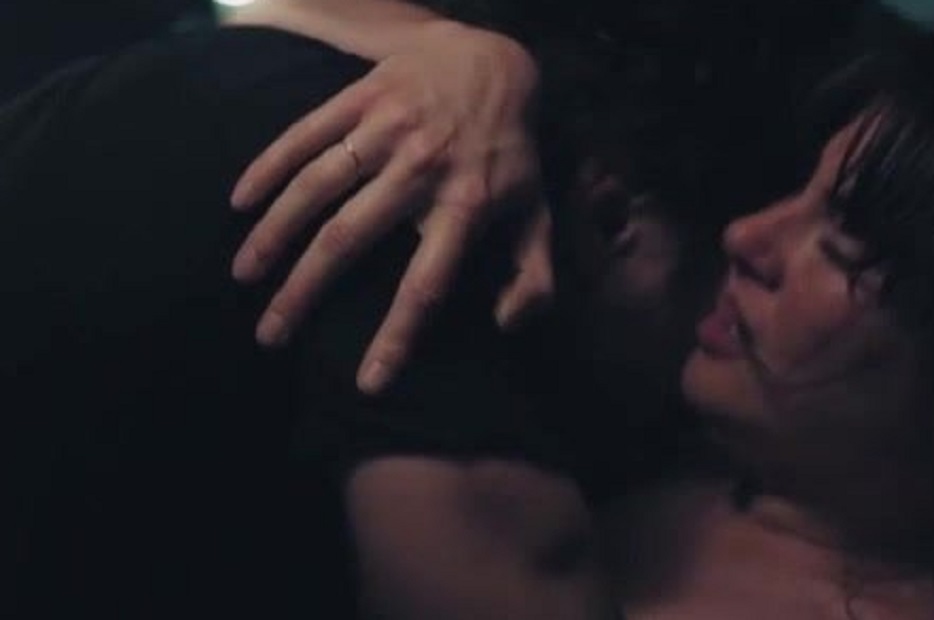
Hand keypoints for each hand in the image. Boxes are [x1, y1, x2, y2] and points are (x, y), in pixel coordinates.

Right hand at [229, 22, 553, 393]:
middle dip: (304, 293)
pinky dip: (268, 166)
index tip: (367, 383)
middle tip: (270, 335)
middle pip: (350, 239)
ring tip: (244, 276)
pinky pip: (305, 133)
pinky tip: (239, 203)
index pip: (427, 285)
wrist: (494, 63)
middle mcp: (421, 169)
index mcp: (466, 207)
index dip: (397, 336)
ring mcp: (386, 130)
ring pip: (317, 186)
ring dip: (274, 233)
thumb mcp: (537, 214)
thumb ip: (534, 276)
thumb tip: (506, 325)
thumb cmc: (510, 154)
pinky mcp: (359, 99)